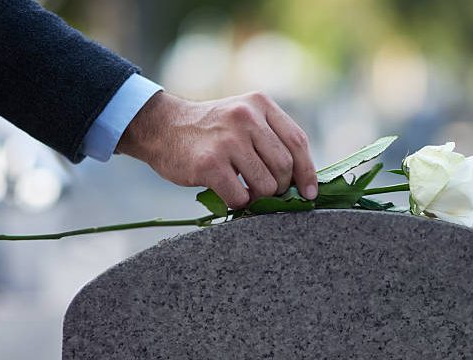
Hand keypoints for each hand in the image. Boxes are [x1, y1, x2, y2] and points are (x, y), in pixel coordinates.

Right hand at [116, 91, 317, 208]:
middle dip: (281, 187)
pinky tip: (231, 195)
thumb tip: (303, 179)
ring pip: (266, 185)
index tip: (310, 192)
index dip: (308, 172)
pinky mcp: (210, 163)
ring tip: (247, 192)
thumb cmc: (210, 131)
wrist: (162, 127)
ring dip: (259, 198)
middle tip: (267, 192)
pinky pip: (240, 197)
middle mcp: (246, 117)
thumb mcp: (243, 117)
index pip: (298, 141)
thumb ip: (271, 138)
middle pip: (284, 166)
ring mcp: (228, 140)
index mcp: (260, 104)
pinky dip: (239, 204)